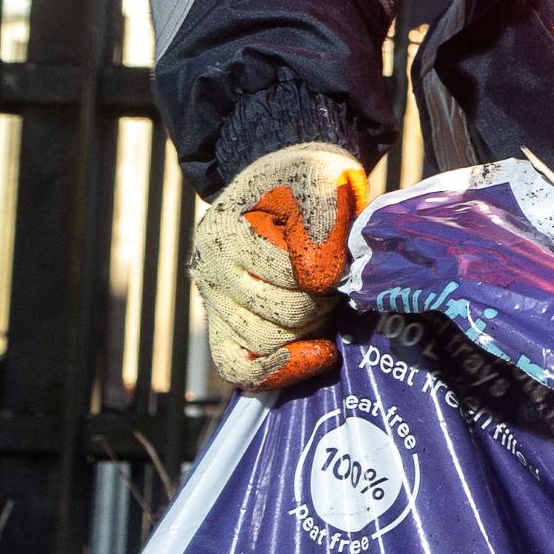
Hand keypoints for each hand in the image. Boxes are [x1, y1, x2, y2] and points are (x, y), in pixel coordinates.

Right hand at [193, 143, 365, 393]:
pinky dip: (276, 371)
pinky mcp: (217, 325)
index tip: (341, 261)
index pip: (295, 274)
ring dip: (306, 329)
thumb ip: (324, 222)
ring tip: (319, 304)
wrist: (278, 186)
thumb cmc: (308, 186)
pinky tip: (315, 354)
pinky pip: (237, 367)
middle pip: (285, 312)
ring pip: (266, 341)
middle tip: (333, 286)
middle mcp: (212, 264)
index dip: (331, 275)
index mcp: (233, 227)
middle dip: (323, 303)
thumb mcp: (323, 183)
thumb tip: (320, 278)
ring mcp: (212, 297)